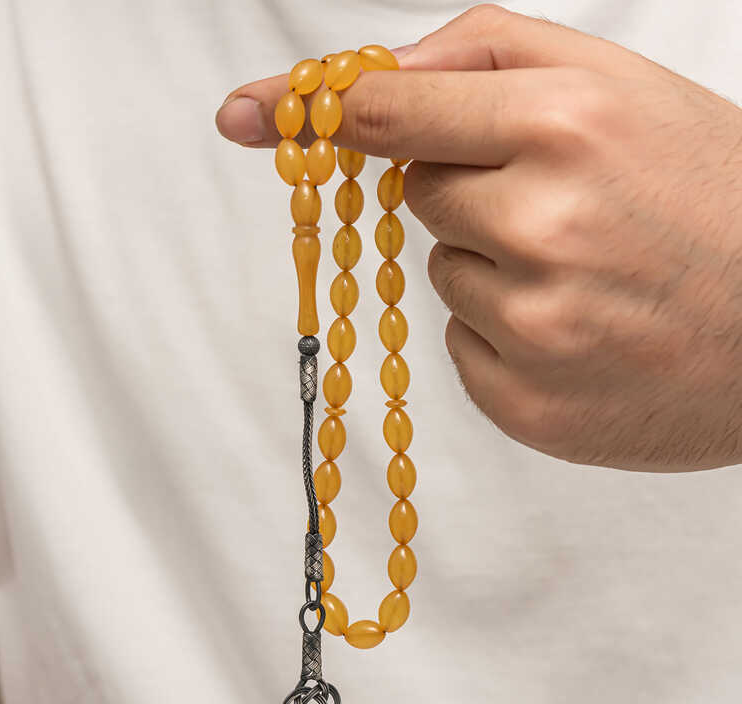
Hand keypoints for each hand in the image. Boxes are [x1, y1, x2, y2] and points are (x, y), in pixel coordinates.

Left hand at [216, 4, 741, 472]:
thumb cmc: (710, 193)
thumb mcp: (619, 86)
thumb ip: (484, 58)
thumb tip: (367, 85)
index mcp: (561, 129)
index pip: (389, 115)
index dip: (320, 113)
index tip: (250, 115)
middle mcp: (539, 229)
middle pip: (416, 196)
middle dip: (468, 190)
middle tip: (562, 206)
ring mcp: (531, 328)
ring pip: (441, 275)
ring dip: (493, 265)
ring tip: (587, 274)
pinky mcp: (524, 403)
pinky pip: (460, 346)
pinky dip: (503, 334)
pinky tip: (578, 330)